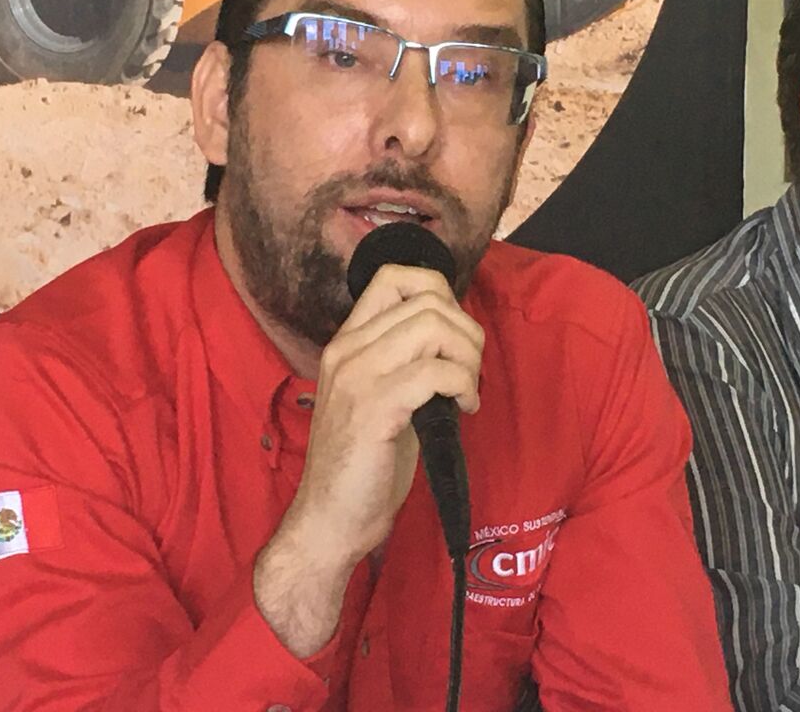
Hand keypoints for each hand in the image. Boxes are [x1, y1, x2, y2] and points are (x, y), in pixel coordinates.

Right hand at [255, 264, 483, 655]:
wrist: (330, 521)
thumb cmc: (362, 466)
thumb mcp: (380, 398)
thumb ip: (404, 362)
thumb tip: (456, 340)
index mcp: (346, 343)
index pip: (393, 277)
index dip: (439, 293)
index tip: (453, 337)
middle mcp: (347, 350)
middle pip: (426, 299)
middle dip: (466, 332)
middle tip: (469, 373)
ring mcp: (358, 377)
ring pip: (433, 326)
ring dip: (467, 357)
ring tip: (467, 391)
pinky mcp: (375, 409)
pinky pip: (435, 371)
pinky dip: (463, 384)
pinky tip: (464, 409)